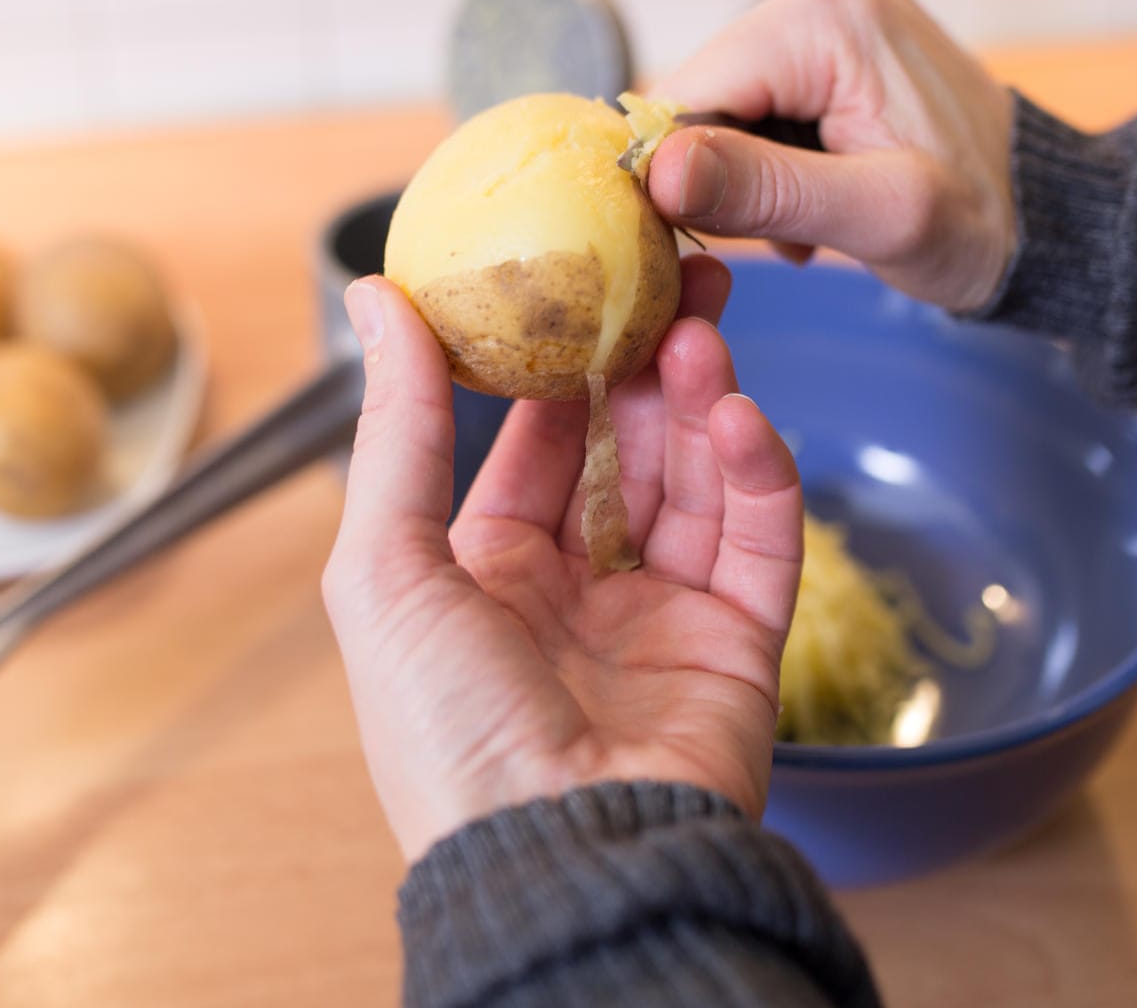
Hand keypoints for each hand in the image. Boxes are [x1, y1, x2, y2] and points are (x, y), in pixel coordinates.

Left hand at [322, 256, 803, 861]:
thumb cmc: (446, 730)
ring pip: (698, 482)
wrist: (554, 860)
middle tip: (677, 276)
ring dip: (701, 401)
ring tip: (702, 328)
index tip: (582, 282)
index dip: (559, 365)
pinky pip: (761, 542)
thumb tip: (375, 296)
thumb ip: (398, 429)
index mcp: (487, 578)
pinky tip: (738, 414)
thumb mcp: (386, 567)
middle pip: (627, 451)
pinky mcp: (741, 649)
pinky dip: (757, 473)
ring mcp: (664, 620)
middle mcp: (578, 595)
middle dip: (648, 365)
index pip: (536, 447)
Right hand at [646, 0, 1016, 312]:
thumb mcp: (881, 218)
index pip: (687, 94)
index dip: (679, 174)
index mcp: (826, 15)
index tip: (722, 234)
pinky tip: (819, 186)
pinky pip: (753, 98)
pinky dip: (769, 156)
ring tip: (814, 213)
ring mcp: (822, 1)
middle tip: (792, 229)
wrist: (1035, 208)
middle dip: (722, 175)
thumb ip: (767, 190)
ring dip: (746, 173)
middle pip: (701, 96)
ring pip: (720, 103)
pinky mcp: (824, 30)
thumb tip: (659, 170)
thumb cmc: (975, 220)